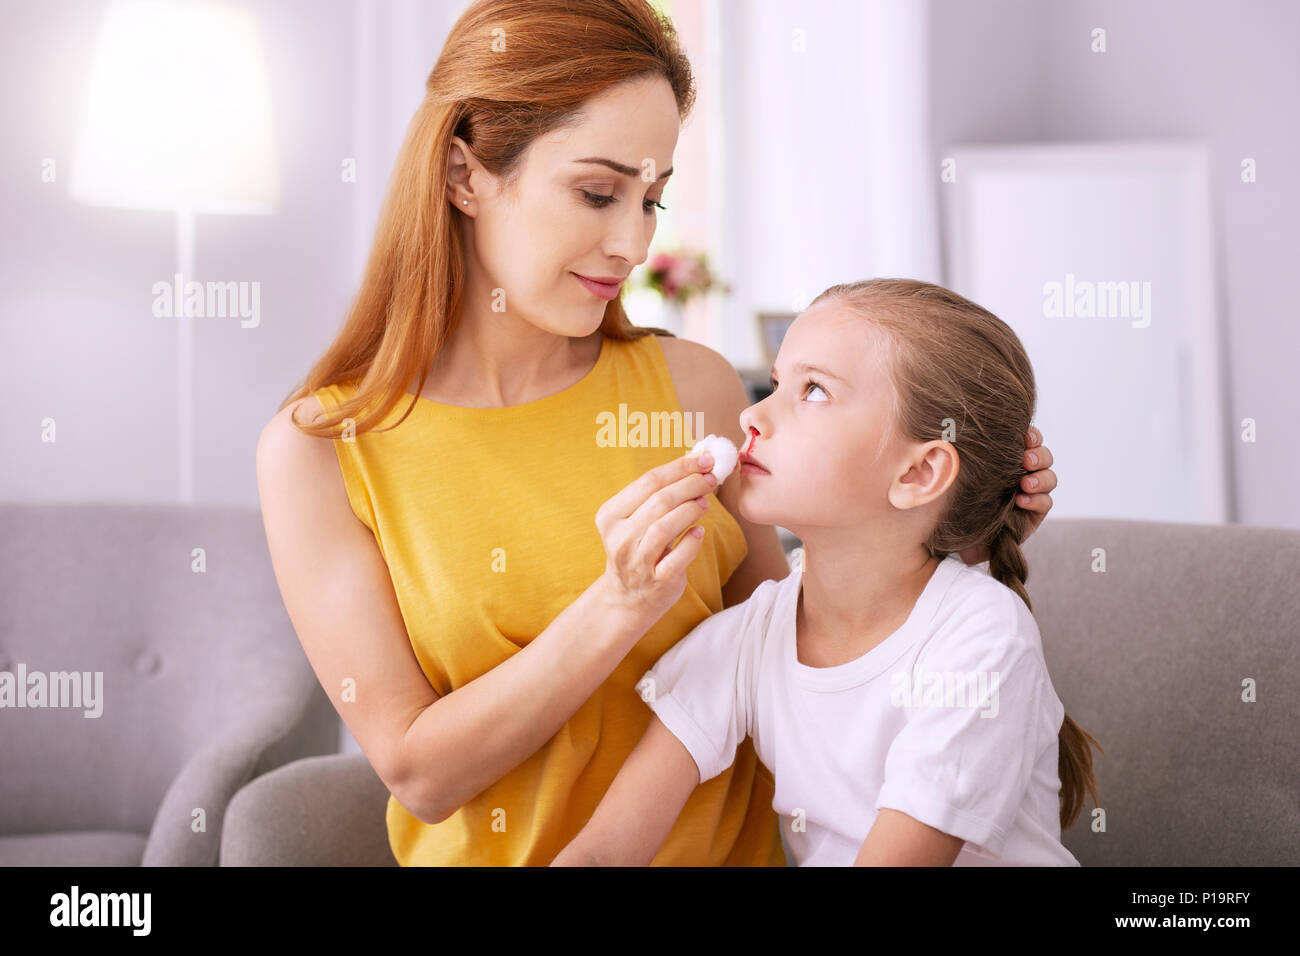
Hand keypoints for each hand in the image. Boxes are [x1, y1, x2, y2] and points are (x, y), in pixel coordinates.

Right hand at [594, 451, 717, 623]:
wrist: (627, 597)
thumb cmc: (638, 548)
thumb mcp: (635, 520)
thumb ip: (658, 494)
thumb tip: (697, 463)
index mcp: (610, 515)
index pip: (648, 481)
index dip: (680, 467)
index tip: (705, 459)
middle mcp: (619, 537)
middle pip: (659, 500)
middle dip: (690, 485)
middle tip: (711, 479)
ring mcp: (637, 561)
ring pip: (665, 526)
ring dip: (691, 510)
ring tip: (705, 503)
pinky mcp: (657, 581)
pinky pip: (678, 557)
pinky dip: (692, 541)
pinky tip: (699, 532)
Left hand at [957, 426, 1056, 564]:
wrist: (960, 536)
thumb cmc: (958, 500)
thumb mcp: (958, 474)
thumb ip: (962, 455)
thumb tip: (949, 432)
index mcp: (1009, 458)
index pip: (1029, 440)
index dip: (1032, 436)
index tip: (1024, 437)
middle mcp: (1024, 472)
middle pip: (1044, 456)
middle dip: (1038, 456)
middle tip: (1026, 461)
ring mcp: (1032, 492)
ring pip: (1050, 478)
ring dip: (1040, 478)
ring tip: (1025, 484)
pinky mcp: (1035, 513)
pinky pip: (1046, 503)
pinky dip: (1037, 500)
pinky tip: (1022, 501)